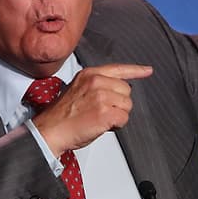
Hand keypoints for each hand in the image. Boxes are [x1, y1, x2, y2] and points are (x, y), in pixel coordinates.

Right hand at [32, 64, 152, 156]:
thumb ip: (97, 85)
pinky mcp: (105, 112)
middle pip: (127, 90)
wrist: (50, 130)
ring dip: (118, 115)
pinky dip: (117, 125)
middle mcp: (96, 82)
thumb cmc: (63, 115)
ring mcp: (101, 96)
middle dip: (119, 104)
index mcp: (89, 74)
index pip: (118, 68)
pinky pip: (124, 118)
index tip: (147, 71)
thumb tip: (117, 91)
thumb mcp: (78, 89)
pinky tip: (102, 125)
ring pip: (127, 105)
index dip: (135, 71)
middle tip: (101, 111)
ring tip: (99, 118)